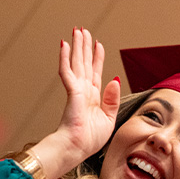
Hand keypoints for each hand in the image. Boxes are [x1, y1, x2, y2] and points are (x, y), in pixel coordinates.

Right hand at [56, 28, 119, 155]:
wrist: (77, 148)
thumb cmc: (89, 140)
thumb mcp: (109, 119)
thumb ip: (112, 99)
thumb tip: (115, 80)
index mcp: (93, 98)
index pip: (95, 72)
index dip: (97, 58)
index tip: (98, 45)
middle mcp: (84, 91)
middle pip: (84, 63)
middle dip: (85, 46)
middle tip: (83, 30)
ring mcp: (77, 90)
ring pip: (76, 62)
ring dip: (76, 46)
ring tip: (77, 30)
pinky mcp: (72, 92)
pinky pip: (67, 71)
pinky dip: (65, 58)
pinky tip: (64, 45)